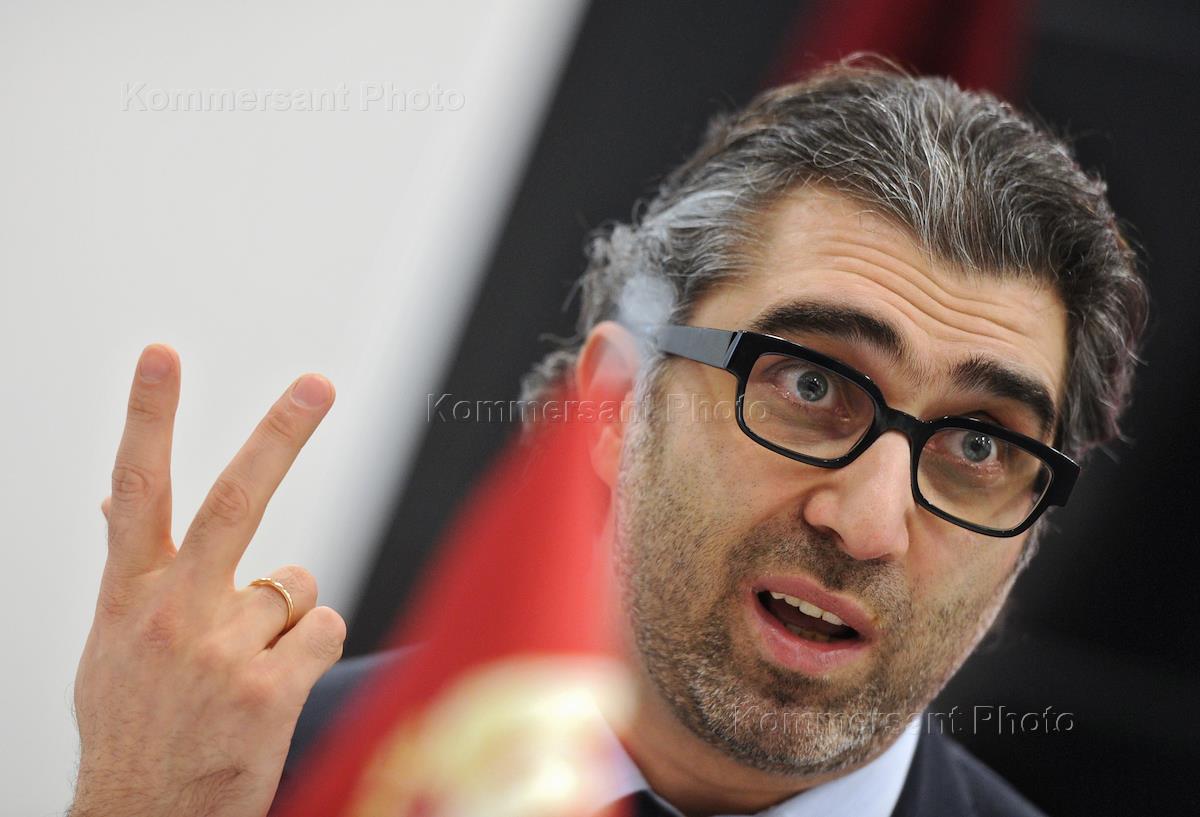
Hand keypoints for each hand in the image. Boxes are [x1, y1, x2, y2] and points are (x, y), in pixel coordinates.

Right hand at [70, 344, 346, 816]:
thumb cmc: (137, 728)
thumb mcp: (112, 645)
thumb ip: (127, 570)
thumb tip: (107, 503)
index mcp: (129, 598)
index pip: (135, 490)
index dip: (148, 417)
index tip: (162, 355)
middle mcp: (172, 613)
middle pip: (237, 499)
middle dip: (280, 434)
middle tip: (317, 384)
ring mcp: (220, 650)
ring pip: (298, 583)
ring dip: (286, 620)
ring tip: (247, 670)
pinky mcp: (268, 688)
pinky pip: (323, 628)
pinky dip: (310, 653)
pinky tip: (274, 691)